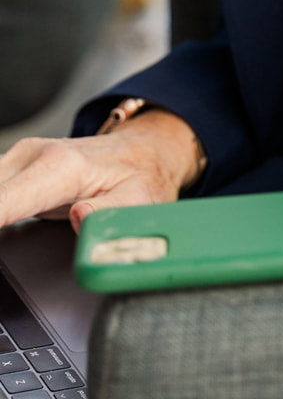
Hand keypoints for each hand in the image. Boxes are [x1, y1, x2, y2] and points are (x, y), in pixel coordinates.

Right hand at [0, 110, 203, 233]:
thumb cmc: (141, 176)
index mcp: (63, 168)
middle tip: (6, 256)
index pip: (3, 201)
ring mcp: (23, 157)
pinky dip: (0, 206)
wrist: (143, 149)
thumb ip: (106, 212)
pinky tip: (7, 221)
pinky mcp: (16, 165)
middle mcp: (36, 156)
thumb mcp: (138, 200)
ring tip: (9, 241)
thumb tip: (79, 217)